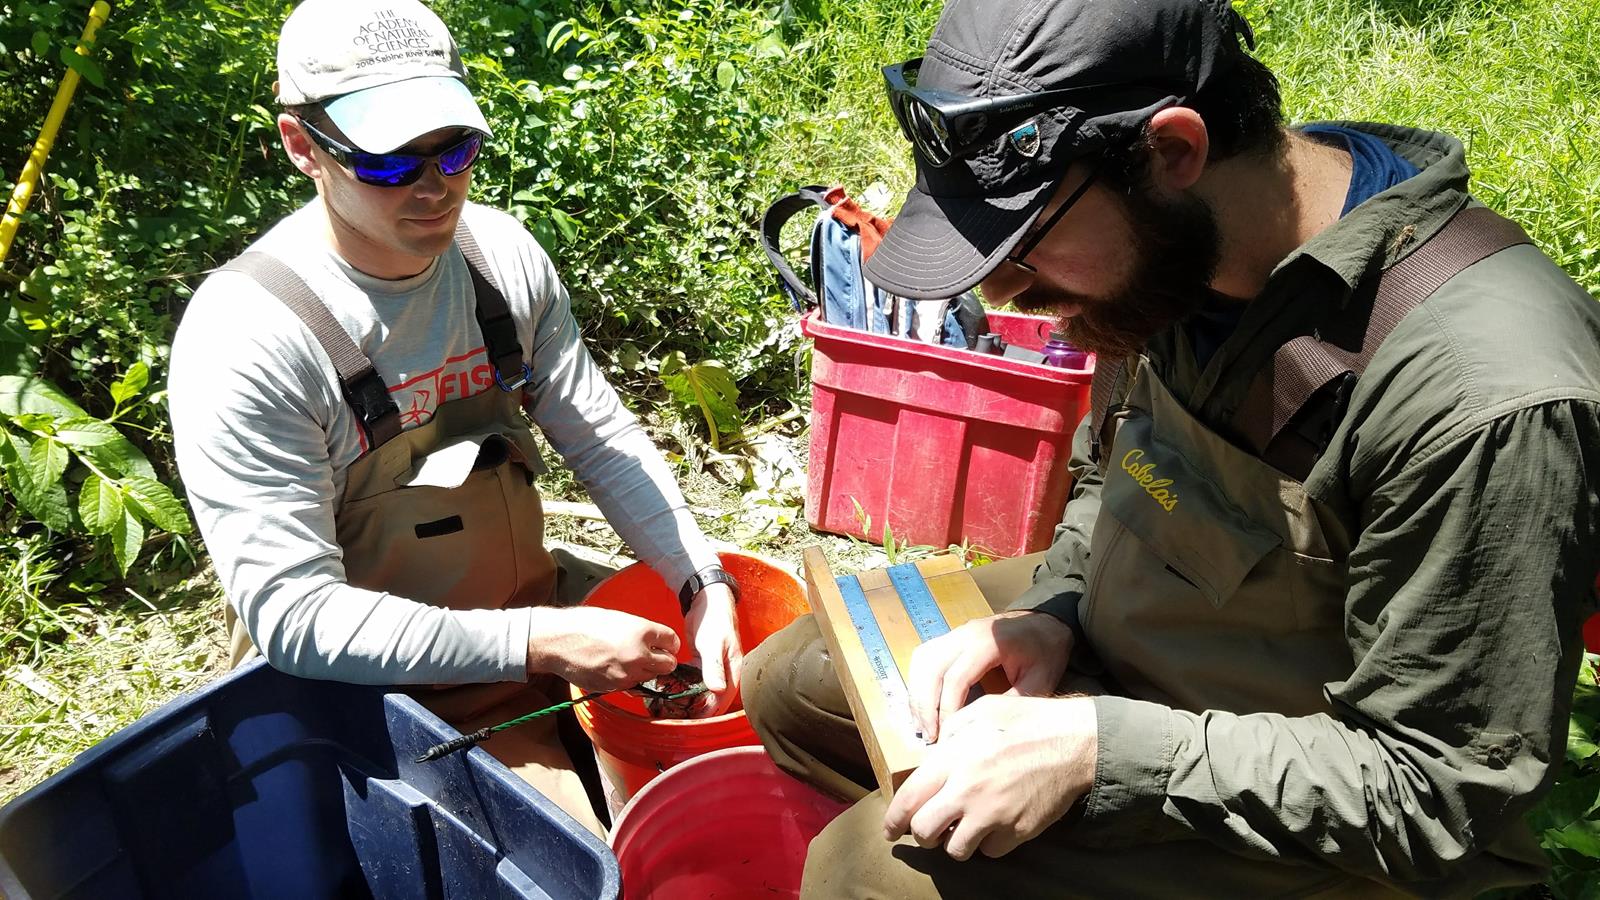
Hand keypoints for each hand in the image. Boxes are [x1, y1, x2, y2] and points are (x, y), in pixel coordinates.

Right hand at [526, 606, 679, 691]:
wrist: (558, 641)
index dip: (669, 643)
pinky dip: (627, 678)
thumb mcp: (619, 619)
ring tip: (627, 659)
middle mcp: (639, 655)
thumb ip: (640, 632)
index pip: (672, 641)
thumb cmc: (585, 624)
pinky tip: (613, 667)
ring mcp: (627, 674)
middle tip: (652, 654)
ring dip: (644, 670)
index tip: (665, 644)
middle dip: (662, 660)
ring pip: (650, 677)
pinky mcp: (614, 687)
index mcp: (642, 632)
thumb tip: (653, 642)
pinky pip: (630, 685)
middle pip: (668, 664)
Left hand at [683, 582, 741, 715]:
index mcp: (734, 670)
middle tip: (680, 720)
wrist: (707, 599)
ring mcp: (713, 668)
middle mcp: (725, 672)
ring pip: (704, 690)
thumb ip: (714, 667)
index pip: (724, 699)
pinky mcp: (702, 662)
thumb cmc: (715, 620)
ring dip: (692, 700)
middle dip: (700, 710)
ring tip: (675, 711)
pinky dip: (686, 686)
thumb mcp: (713, 643)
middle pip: (714, 698)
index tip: (695, 723)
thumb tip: (718, 691)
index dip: (711, 712)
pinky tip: (673, 693)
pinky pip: (695, 680)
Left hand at [884, 694, 1096, 859]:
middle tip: (929, 829)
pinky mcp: (1016, 832)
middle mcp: (967, 790)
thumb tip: (930, 755)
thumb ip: (950, 733)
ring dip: (956, 841)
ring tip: (966, 826)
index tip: (890, 831)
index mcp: (953, 759)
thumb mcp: (981, 712)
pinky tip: (996, 824)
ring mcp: (992, 815)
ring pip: (955, 849)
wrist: (1074, 742)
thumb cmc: (1027, 721)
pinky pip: (990, 851)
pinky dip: (989, 843)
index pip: (908, 799)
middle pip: (924, 831)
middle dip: (923, 833)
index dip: (893, 820)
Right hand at [908, 610, 1074, 741]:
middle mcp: (966, 633)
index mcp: (989, 642)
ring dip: (917, 694)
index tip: (946, 736)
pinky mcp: (952, 638)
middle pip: (930, 668)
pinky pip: (925, 657)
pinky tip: (923, 705)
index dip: (947, 710)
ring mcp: (956, 633)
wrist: (1048, 624)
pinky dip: (919, 682)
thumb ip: (1011, 704)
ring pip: (922, 661)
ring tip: (922, 725)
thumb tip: (982, 731)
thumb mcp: (1039, 682)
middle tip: (929, 736)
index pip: (955, 677)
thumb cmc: (1045, 652)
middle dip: (925, 706)